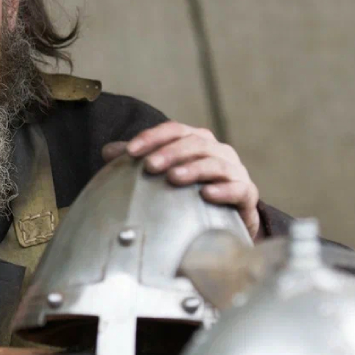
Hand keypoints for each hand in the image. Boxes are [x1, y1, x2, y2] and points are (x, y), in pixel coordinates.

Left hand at [102, 121, 260, 238]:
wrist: (225, 223)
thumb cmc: (189, 194)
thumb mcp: (163, 175)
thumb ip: (139, 162)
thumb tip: (108, 151)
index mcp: (196, 141)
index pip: (173, 130)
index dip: (151, 137)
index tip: (129, 152)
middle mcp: (217, 151)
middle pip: (195, 143)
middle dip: (170, 152)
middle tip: (149, 165)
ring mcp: (234, 171)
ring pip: (216, 163)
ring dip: (194, 169)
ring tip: (173, 178)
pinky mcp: (247, 194)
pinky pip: (238, 188)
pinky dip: (223, 190)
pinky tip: (206, 195)